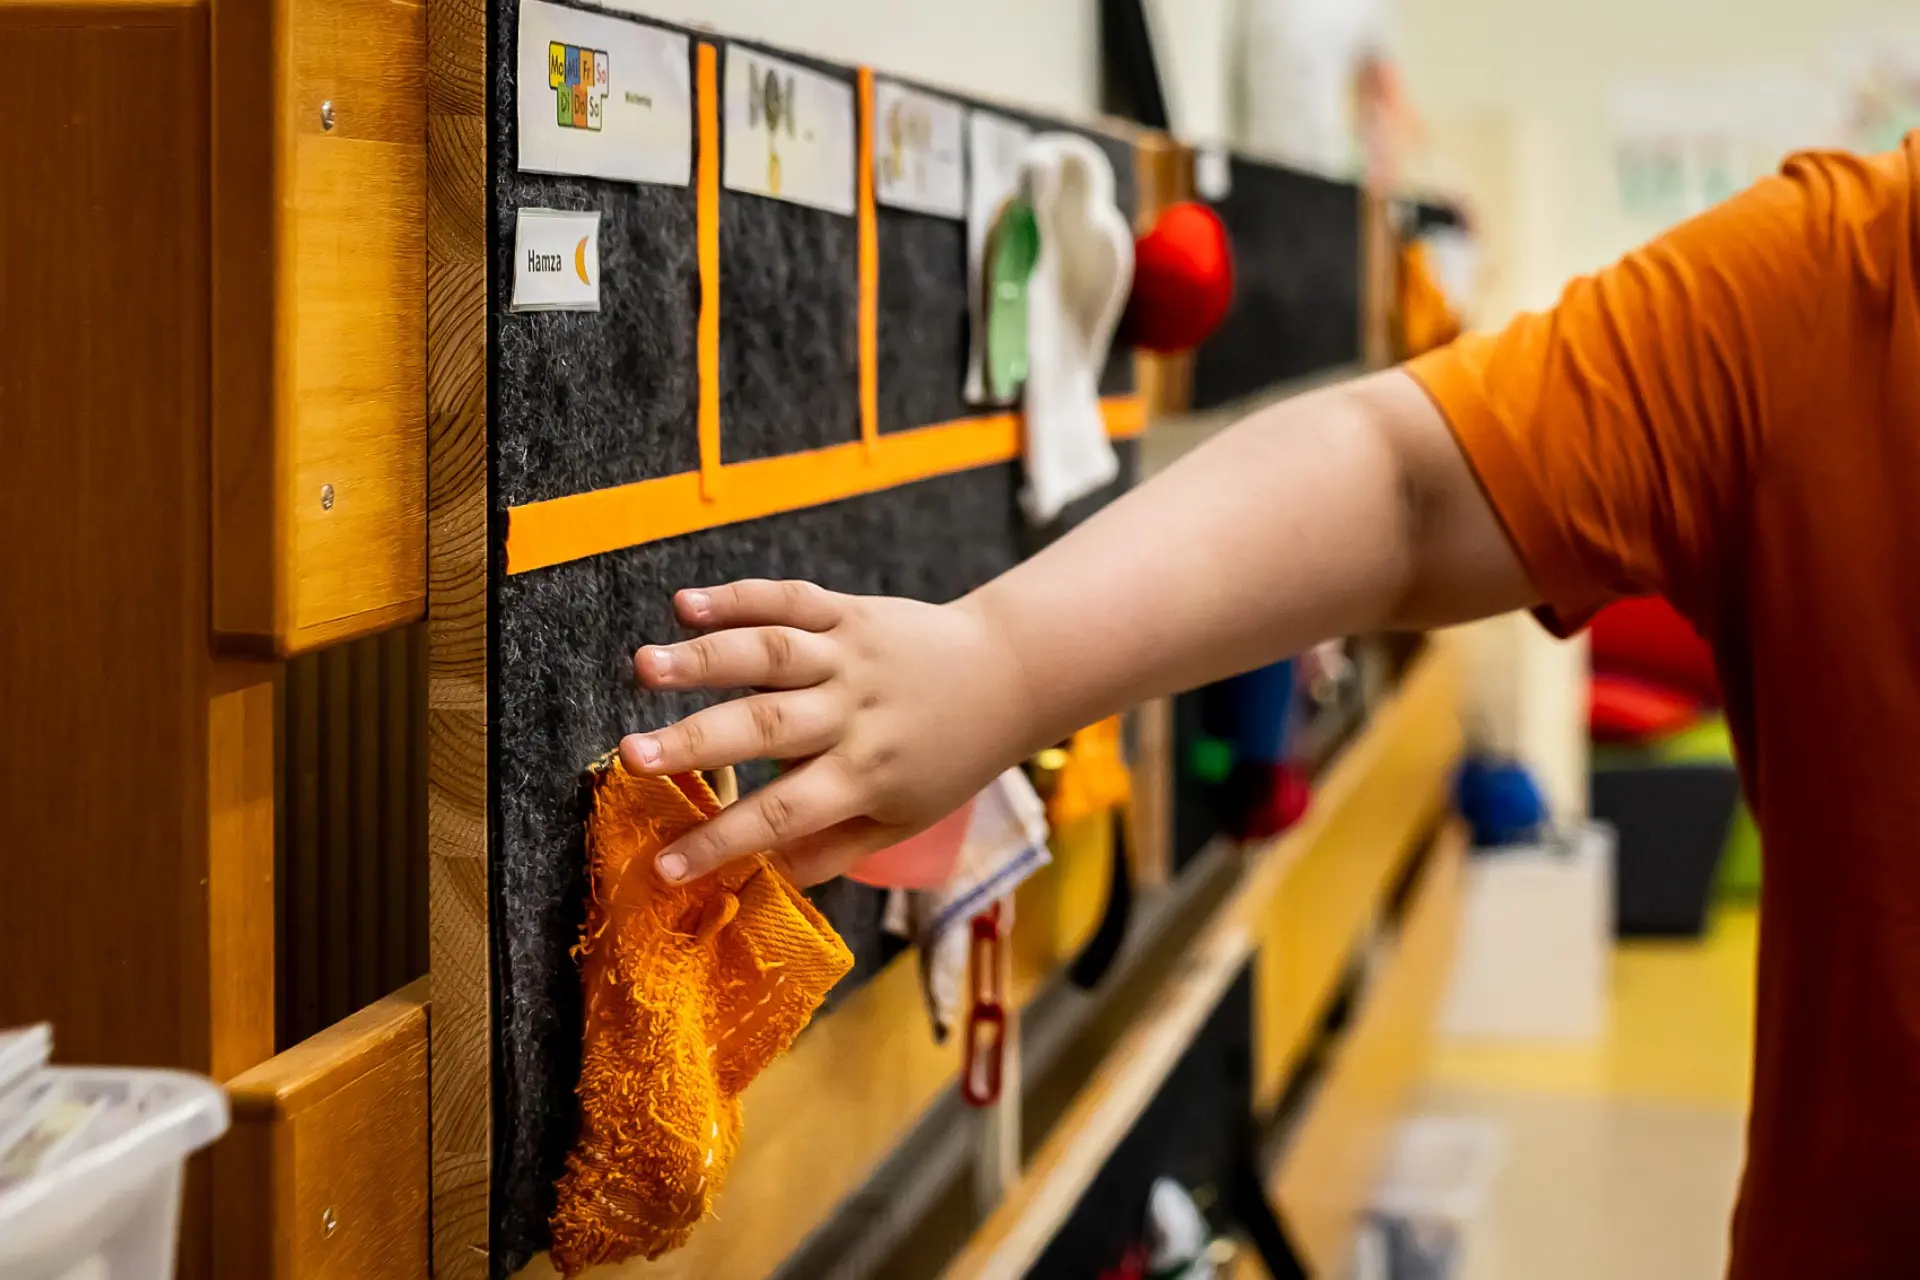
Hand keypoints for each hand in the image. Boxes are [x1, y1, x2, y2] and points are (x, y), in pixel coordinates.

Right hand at [620, 581, 1032, 886]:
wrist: (1008, 674)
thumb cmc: (949, 758)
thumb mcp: (904, 819)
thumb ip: (833, 848)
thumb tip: (761, 879)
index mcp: (866, 775)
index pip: (783, 815)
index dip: (721, 842)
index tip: (663, 867)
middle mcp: (854, 713)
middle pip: (768, 729)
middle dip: (696, 743)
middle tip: (631, 756)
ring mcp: (851, 656)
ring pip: (771, 654)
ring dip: (703, 657)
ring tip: (643, 667)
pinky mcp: (851, 611)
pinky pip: (791, 601)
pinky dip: (737, 597)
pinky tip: (683, 604)